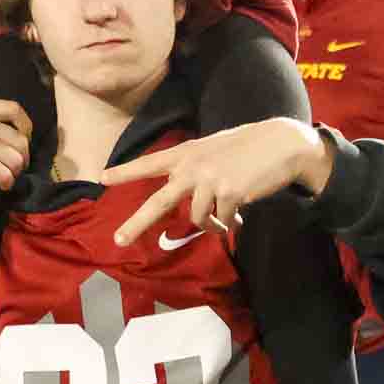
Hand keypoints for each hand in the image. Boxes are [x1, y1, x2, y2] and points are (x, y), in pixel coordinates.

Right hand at [0, 99, 32, 188]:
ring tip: (5, 180)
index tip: (22, 141)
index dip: (25, 128)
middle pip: (20, 139)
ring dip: (15, 172)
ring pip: (17, 158)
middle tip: (14, 169)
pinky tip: (0, 187)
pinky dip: (7, 182)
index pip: (15, 110)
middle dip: (22, 157)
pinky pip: (6, 173)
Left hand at [99, 119, 334, 246]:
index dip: (125, 171)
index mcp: (187, 153)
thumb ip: (197, 171)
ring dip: (211, 225)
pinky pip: (222, 221)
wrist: (281, 143)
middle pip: (159, 201)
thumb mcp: (214, 150)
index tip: (102, 178)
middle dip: (137, 223)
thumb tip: (194, 205)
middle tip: (118, 240)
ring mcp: (209, 179)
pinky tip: (240, 216)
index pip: (149, 163)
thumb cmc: (248, 147)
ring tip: (225, 220)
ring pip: (198, 218)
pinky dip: (230, 223)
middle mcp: (192, 166)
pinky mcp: (229, 193)